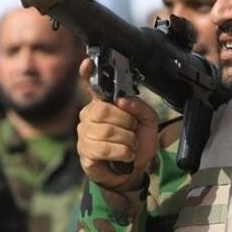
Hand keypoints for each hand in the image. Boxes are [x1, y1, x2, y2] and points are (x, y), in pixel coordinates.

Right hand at [77, 58, 158, 190]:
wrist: (133, 170)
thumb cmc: (136, 143)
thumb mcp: (147, 121)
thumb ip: (140, 107)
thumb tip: (122, 101)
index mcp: (103, 104)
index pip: (91, 85)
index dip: (87, 73)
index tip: (87, 62)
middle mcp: (89, 116)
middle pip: (104, 110)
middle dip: (126, 122)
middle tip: (131, 131)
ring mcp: (84, 133)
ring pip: (107, 131)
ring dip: (127, 141)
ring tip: (129, 146)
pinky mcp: (84, 151)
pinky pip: (104, 148)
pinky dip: (122, 153)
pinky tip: (124, 156)